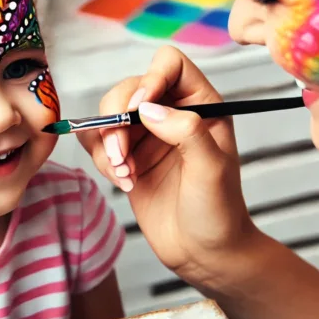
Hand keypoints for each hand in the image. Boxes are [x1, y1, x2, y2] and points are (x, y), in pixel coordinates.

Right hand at [78, 46, 257, 287]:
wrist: (204, 253)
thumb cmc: (219, 211)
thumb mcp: (211, 168)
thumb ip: (186, 130)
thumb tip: (147, 108)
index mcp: (201, 104)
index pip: (169, 64)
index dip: (149, 79)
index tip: (140, 111)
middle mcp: (172, 114)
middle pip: (129, 87)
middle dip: (117, 118)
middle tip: (123, 156)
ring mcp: (148, 136)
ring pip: (108, 114)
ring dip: (107, 143)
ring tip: (125, 175)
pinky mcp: (128, 159)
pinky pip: (99, 142)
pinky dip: (102, 159)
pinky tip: (123, 182)